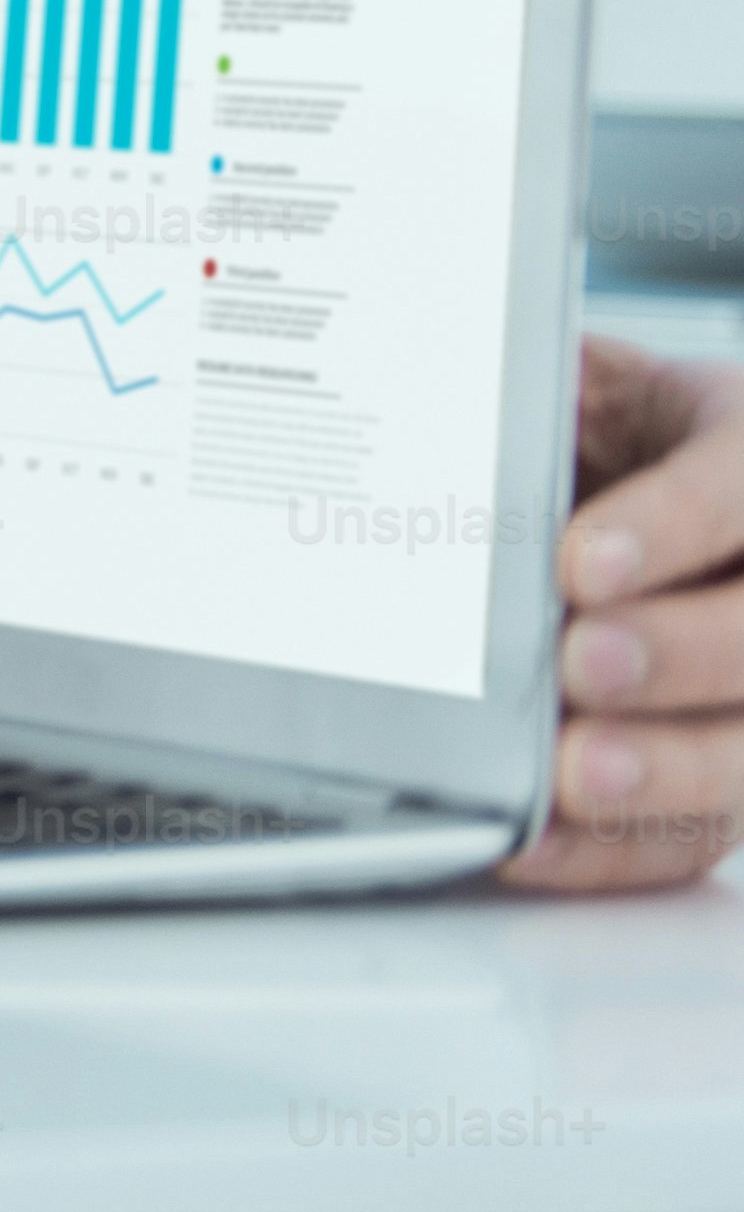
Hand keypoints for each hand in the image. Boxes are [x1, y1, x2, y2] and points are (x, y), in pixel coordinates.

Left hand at [501, 334, 743, 891]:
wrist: (700, 506)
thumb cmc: (652, 451)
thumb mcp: (625, 391)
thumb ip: (571, 382)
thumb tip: (492, 364)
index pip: (741, 495)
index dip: (671, 527)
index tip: (583, 560)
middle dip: (676, 654)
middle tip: (580, 663)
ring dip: (668, 768)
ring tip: (576, 775)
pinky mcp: (733, 770)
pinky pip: (694, 833)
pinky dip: (615, 848)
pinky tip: (537, 845)